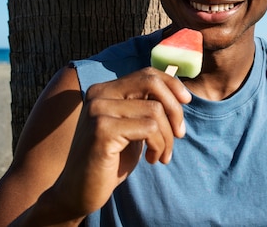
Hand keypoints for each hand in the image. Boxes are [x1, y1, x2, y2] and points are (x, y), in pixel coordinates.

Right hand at [49, 67, 191, 217]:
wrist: (78, 192)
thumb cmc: (111, 160)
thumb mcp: (132, 128)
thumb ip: (146, 107)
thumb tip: (179, 93)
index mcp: (104, 90)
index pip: (147, 74)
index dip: (172, 84)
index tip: (187, 101)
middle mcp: (99, 94)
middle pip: (152, 84)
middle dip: (174, 109)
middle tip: (180, 134)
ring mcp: (99, 111)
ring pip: (155, 111)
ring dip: (168, 137)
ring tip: (162, 155)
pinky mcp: (102, 130)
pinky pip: (149, 129)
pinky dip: (159, 146)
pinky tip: (152, 160)